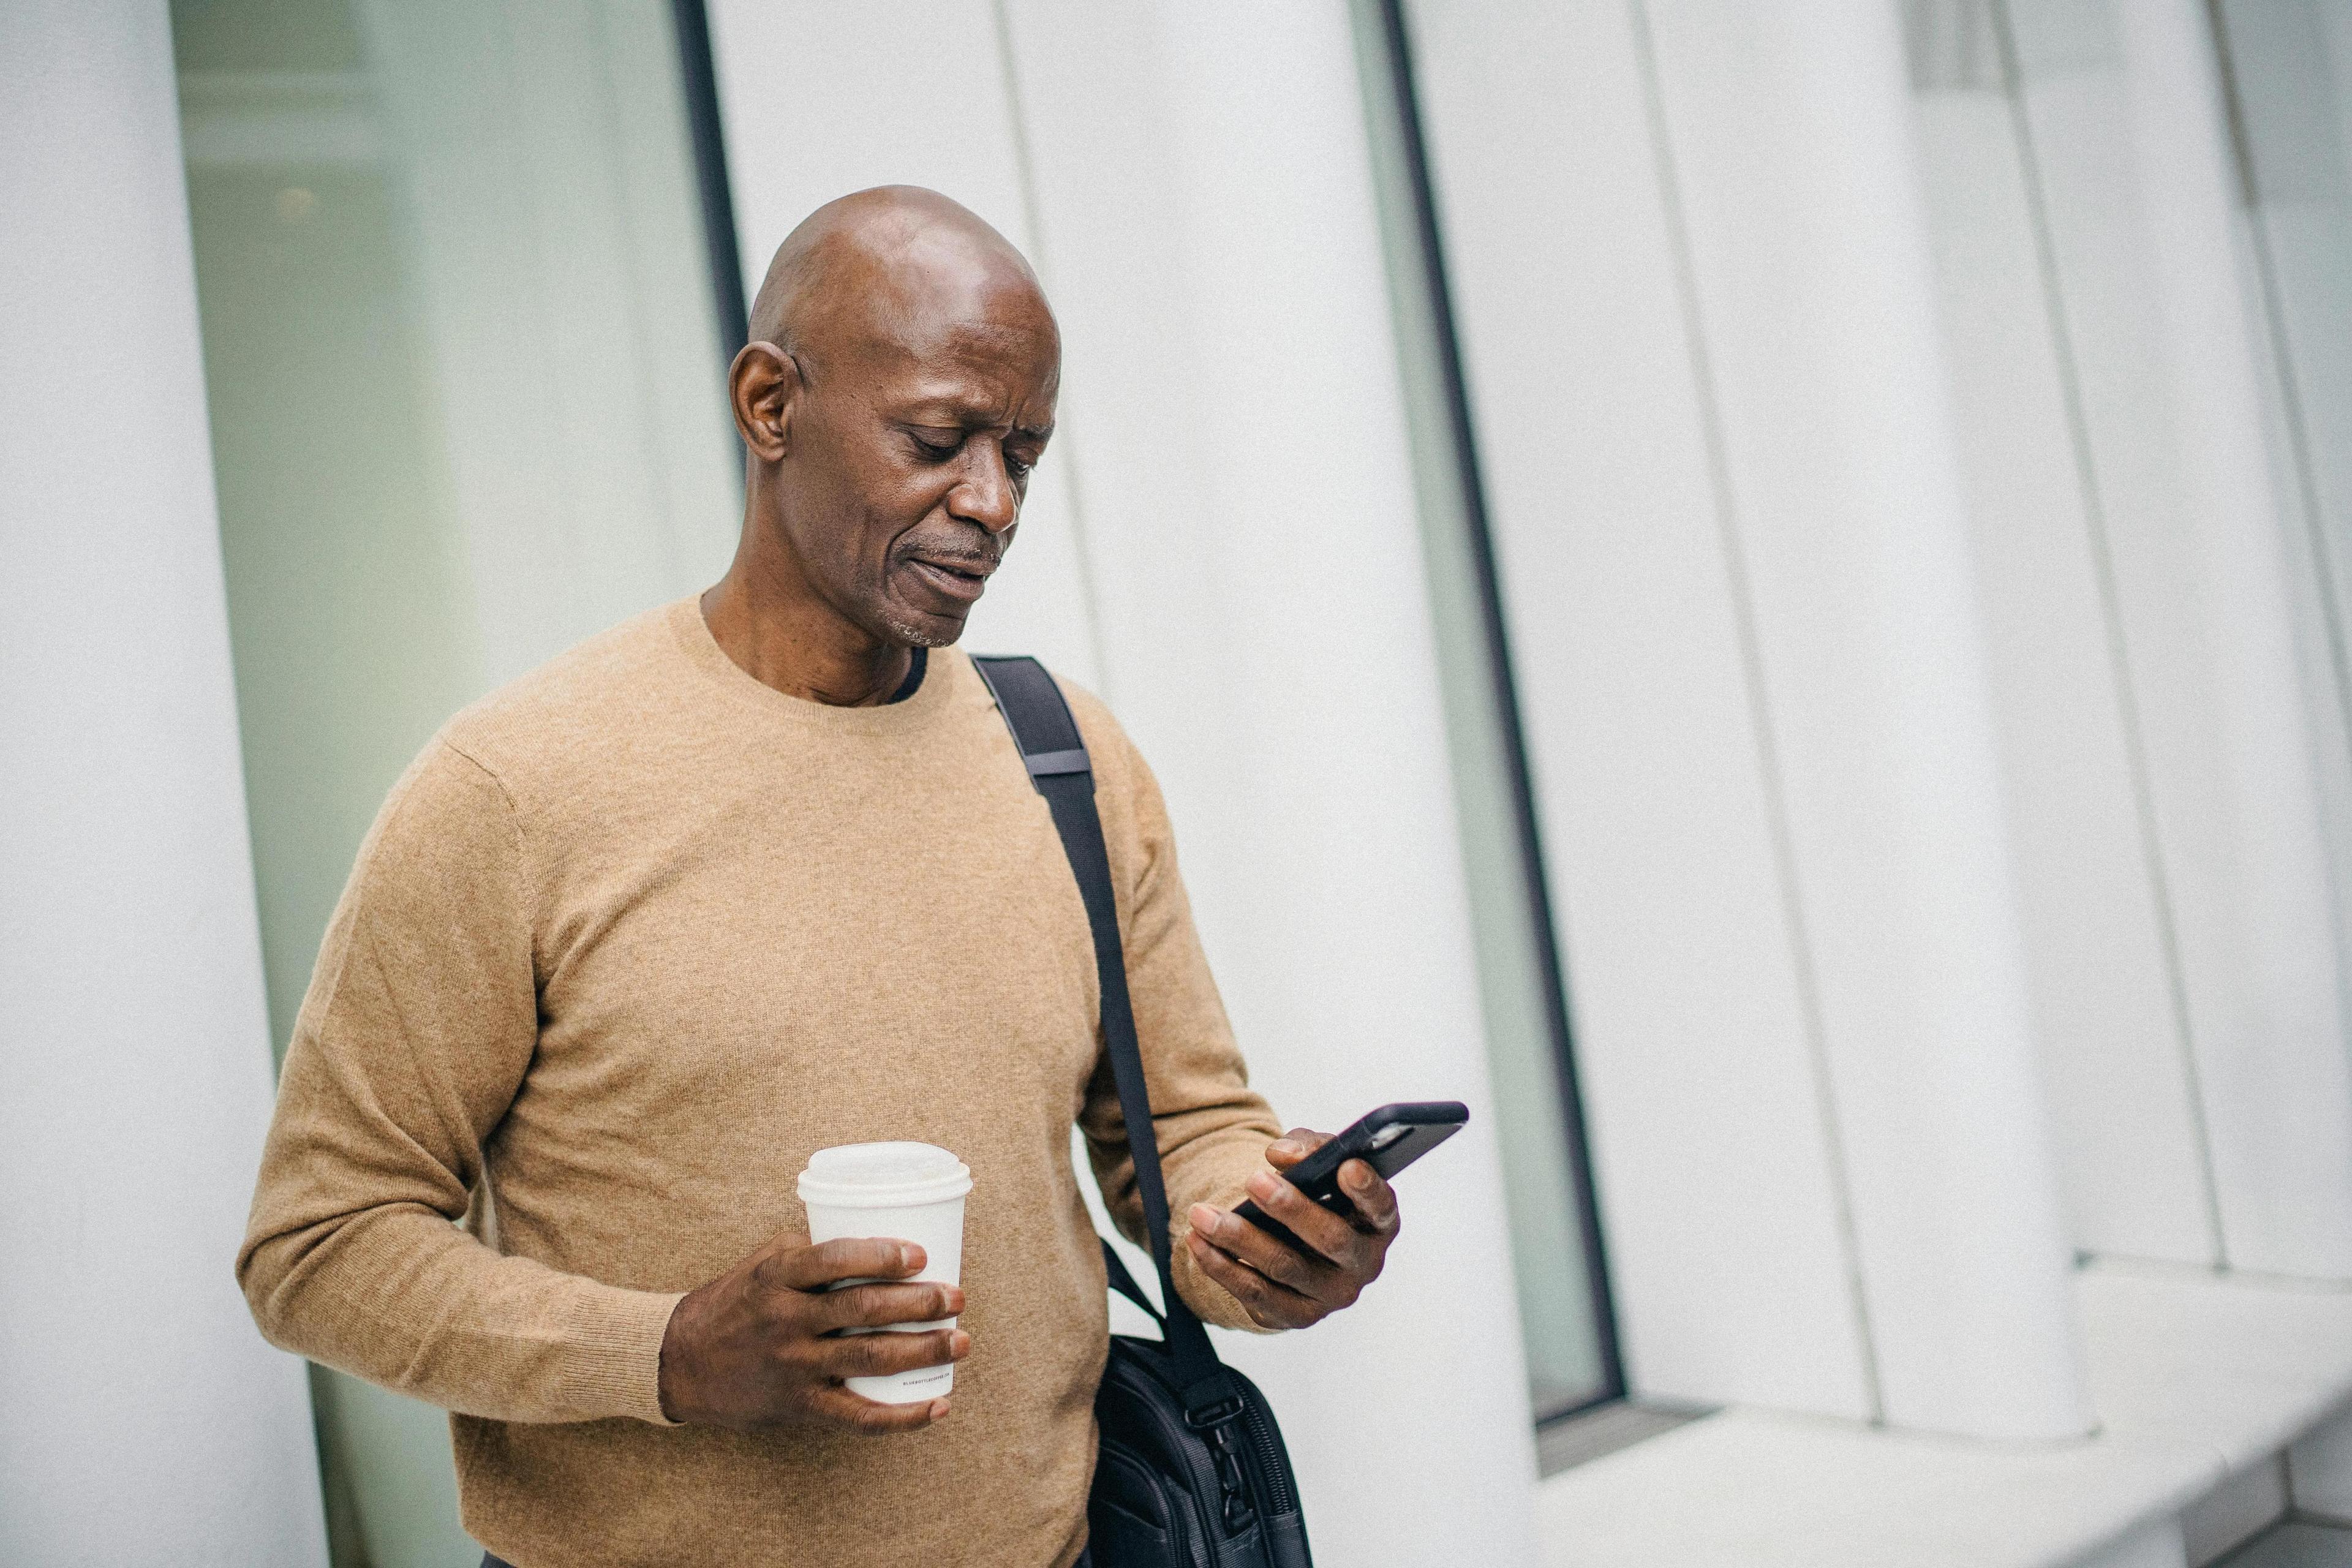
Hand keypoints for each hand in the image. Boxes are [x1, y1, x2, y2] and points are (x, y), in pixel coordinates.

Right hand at [657, 1230, 967, 1432]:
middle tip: (956, 1298)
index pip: (835, 1259)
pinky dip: (904, 1417)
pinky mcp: (799, 1407)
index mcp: (777, 1277)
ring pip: (870, 1359)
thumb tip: (877, 1237)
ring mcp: (794, 1367)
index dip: (883, 1255)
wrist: (681, 1363)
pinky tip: (938, 1406)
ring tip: (961, 1342)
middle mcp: (786, 1321)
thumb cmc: (735, 1302)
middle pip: (863, 1310)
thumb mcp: (763, 1262)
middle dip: (920, 1304)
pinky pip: (859, 1418)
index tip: (921, 1256)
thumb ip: (813, 1250)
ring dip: (925, 1351)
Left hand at [1186, 1127, 1399, 1329]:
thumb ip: (1307, 1148)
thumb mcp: (1319, 1164)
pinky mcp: (1295, 1314)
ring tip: (1202, 1214)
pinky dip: (1222, 1266)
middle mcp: (1362, 1263)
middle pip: (1330, 1239)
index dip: (1367, 1190)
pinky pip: (1256, 1294)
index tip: (1345, 1167)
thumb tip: (1281, 1155)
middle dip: (1290, 1209)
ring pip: (1285, 1267)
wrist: (1295, 1243)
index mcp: (1377, 1223)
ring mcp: (1330, 1295)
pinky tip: (1197, 1241)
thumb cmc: (1316, 1195)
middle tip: (1254, 1180)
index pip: (1381, 1207)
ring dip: (1239, 1238)